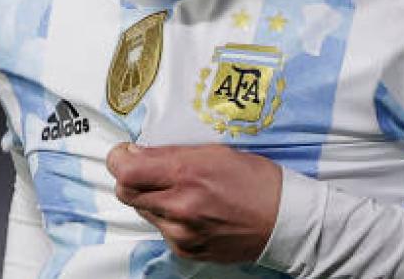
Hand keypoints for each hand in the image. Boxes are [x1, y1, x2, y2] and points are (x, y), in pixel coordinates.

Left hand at [106, 142, 282, 262]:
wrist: (283, 221)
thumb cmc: (256, 181)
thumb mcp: (215, 151)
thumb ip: (172, 153)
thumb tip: (138, 153)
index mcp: (185, 175)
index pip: (125, 169)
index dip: (120, 158)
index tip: (128, 152)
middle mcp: (178, 206)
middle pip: (125, 192)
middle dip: (132, 177)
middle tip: (149, 169)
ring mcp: (181, 233)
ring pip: (142, 211)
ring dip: (151, 198)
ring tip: (180, 190)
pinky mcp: (186, 250)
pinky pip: (161, 230)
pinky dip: (168, 217)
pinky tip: (191, 209)